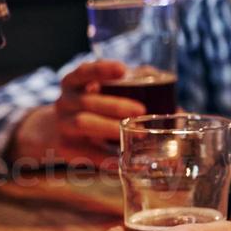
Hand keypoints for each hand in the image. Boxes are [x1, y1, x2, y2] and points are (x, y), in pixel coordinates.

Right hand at [8, 60, 143, 168]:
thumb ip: (131, 91)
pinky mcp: (65, 146)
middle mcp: (65, 101)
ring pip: (82, 123)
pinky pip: (83, 152)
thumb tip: (175, 106)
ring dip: (109, 128)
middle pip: (87, 101)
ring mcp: (62, 123)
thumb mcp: (100, 93)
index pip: (84, 71)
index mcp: (75, 82)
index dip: (101, 69)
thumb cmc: (91, 107)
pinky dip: (103, 157)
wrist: (55, 130)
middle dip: (114, 105)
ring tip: (134, 133)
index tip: (122, 69)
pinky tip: (119, 161)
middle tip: (140, 110)